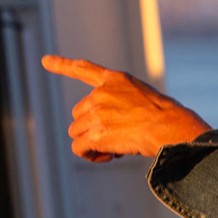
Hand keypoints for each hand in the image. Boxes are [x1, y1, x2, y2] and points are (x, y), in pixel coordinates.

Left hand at [42, 55, 210, 160]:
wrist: (172, 128)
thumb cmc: (170, 118)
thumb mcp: (147, 99)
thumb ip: (125, 104)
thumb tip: (115, 129)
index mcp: (117, 80)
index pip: (85, 69)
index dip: (63, 65)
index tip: (45, 61)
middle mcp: (101, 93)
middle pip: (80, 114)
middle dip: (93, 127)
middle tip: (118, 137)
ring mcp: (96, 113)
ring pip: (78, 132)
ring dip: (93, 143)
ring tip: (117, 148)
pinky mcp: (95, 133)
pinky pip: (79, 148)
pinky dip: (89, 155)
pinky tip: (108, 156)